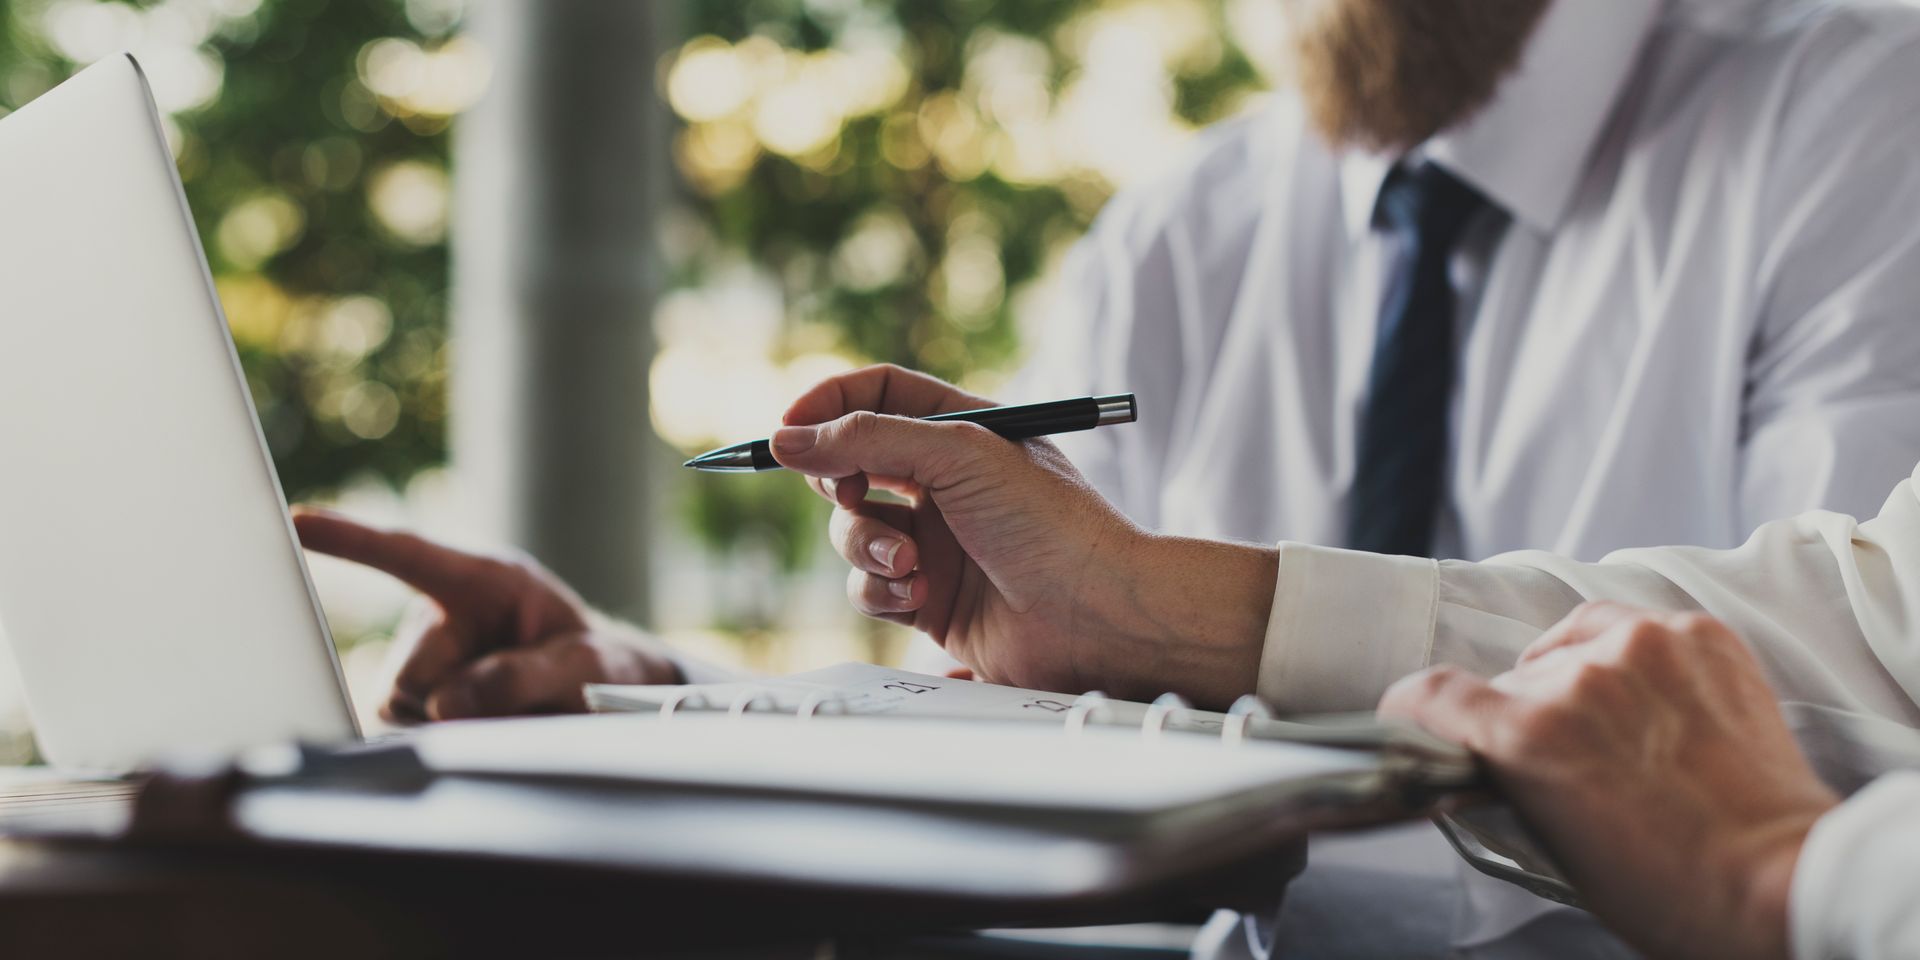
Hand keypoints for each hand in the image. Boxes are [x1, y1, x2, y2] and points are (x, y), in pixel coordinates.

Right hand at [292, 509, 679, 722]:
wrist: (594, 695)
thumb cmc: (593, 665)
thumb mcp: (582, 665)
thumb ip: (524, 677)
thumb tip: (444, 704)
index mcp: (483, 580)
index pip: (409, 555)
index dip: (352, 539)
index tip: (298, 521)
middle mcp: (437, 615)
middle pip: (411, 674)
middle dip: (457, 701)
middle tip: (525, 701)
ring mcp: (418, 661)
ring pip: (403, 709)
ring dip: (458, 725)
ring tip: (514, 710)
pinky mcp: (407, 703)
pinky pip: (407, 733)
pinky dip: (447, 741)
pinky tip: (488, 727)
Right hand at [775, 365, 1273, 704]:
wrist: (1096, 615)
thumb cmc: (1051, 524)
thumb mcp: (958, 454)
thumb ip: (867, 438)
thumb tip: (786, 438)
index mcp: (962, 429)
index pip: (876, 395)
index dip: (826, 405)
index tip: (788, 428)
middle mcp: (945, 481)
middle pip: (850, 464)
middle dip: (837, 482)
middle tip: (850, 493)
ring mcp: (935, 541)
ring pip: (852, 531)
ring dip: (865, 545)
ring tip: (909, 563)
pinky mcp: (928, 599)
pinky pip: (869, 586)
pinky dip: (881, 589)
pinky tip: (918, 596)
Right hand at [1379, 602, 1838, 959]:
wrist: (1783, 882)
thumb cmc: (1672, 890)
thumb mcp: (1552, 847)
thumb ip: (1507, 777)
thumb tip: (1483, 751)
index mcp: (1529, 736)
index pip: (1431, 694)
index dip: (1413, 709)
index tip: (1415, 717)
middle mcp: (1578, 677)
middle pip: (1510, 679)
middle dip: (1520, 713)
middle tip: (1558, 758)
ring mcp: (1643, 648)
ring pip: (1568, 645)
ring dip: (1573, 679)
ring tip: (1612, 728)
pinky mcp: (1697, 635)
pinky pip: (1631, 626)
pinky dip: (1628, 657)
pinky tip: (1646, 699)